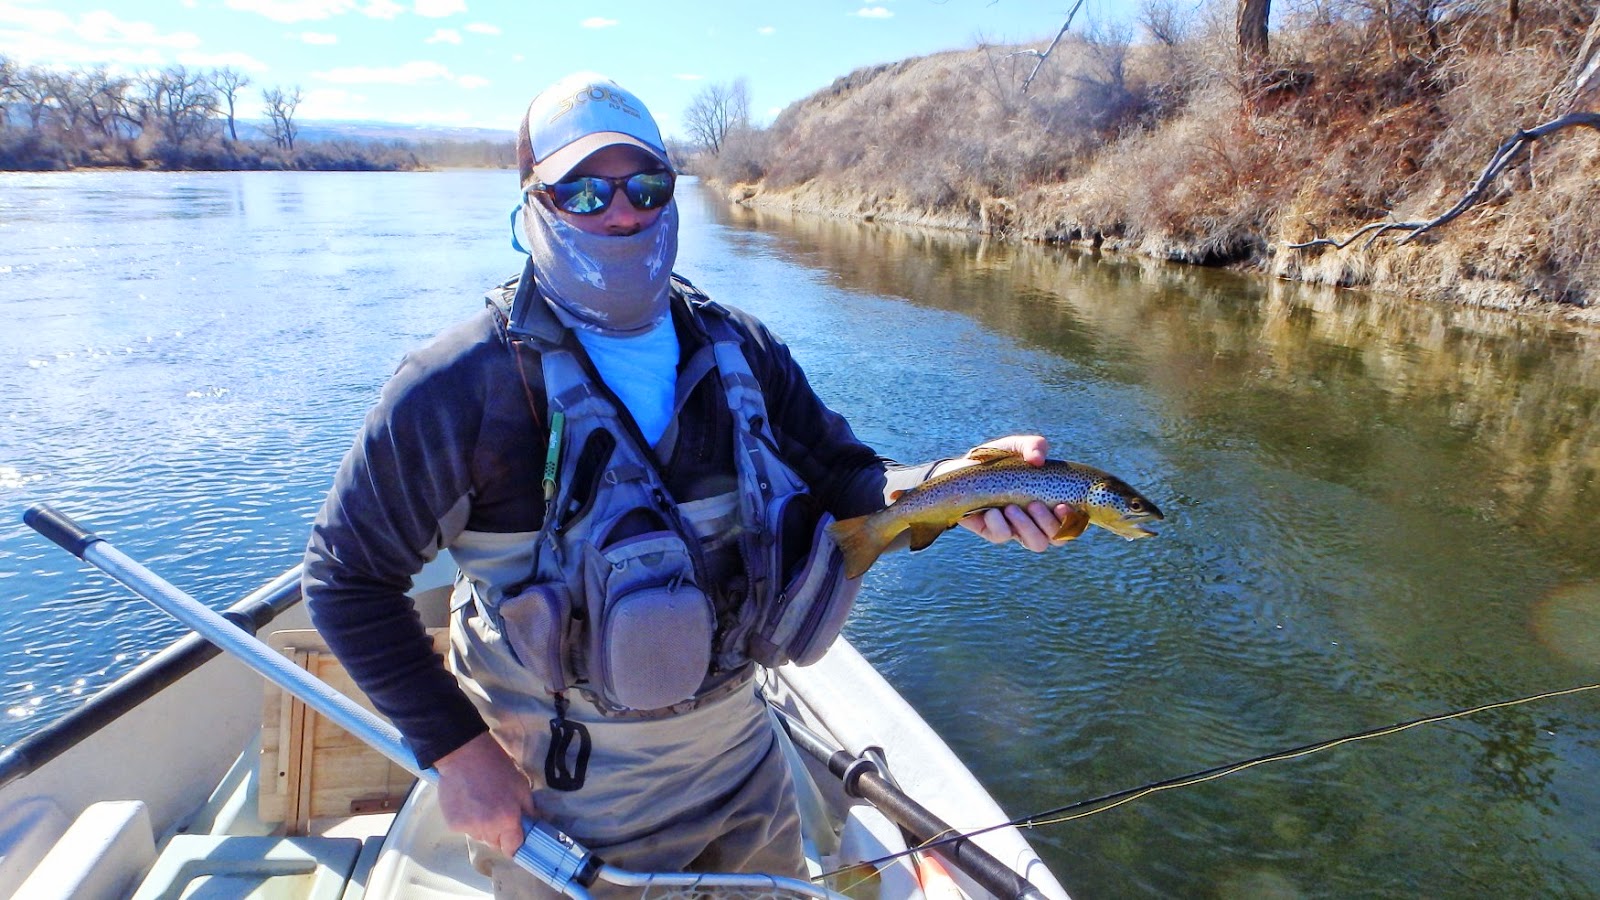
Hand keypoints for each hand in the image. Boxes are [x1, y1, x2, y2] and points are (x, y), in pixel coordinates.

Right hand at [435, 730, 537, 855]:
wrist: (465, 754)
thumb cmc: (497, 767)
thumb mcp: (521, 786)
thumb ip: (528, 810)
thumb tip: (531, 826)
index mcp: (507, 820)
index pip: (512, 849)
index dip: (514, 843)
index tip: (514, 835)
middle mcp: (487, 829)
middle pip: (495, 843)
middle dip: (499, 832)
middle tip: (497, 811)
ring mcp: (467, 828)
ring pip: (479, 836)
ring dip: (482, 826)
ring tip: (481, 803)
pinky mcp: (452, 824)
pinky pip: (465, 829)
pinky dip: (467, 820)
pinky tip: (468, 802)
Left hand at [944, 435, 1074, 551]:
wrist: (962, 467)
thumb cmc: (998, 459)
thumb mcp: (1016, 446)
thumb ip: (1033, 445)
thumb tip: (1038, 459)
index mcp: (1051, 503)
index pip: (1073, 522)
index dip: (1073, 521)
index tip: (1063, 506)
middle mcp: (1038, 520)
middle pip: (1056, 539)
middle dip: (1049, 524)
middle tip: (1034, 504)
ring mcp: (1017, 529)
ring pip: (1036, 543)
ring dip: (1028, 528)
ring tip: (1012, 508)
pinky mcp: (994, 532)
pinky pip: (1003, 537)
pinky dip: (1000, 525)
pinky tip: (992, 511)